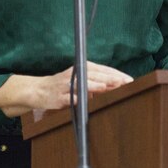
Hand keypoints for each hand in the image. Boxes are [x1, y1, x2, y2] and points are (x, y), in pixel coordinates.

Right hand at [0, 62, 132, 116]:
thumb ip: (96, 84)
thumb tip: (115, 87)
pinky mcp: (59, 95)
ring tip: (109, 86)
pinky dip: (78, 97)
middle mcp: (75, 73)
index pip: (102, 69)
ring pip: (84, 83)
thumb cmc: (62, 86)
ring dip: (97, 85)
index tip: (129, 79)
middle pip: (96, 74)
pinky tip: (86, 99)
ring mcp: (67, 84)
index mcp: (82, 68)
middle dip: (112, 78)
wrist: (38, 90)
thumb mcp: (80, 82)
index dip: (116, 73)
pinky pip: (70, 96)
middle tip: (125, 82)